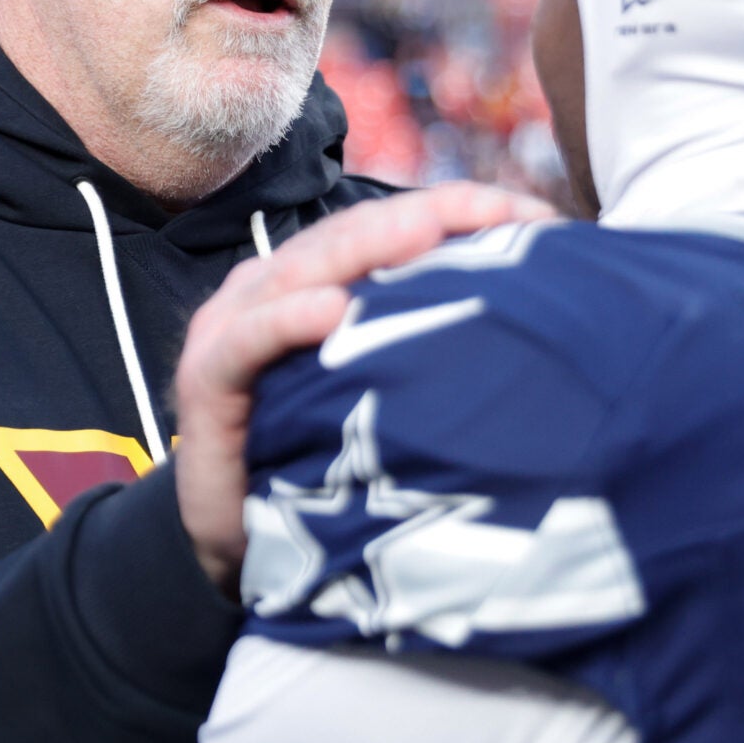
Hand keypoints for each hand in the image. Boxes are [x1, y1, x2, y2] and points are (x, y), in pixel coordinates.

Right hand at [174, 184, 555, 590]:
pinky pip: (250, 340)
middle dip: (431, 215)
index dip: (459, 208)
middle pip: (357, 231)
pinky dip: (289, 320)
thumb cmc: (314, 455)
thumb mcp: (381, 390)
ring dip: (369, 246)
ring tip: (431, 232)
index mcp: (317, 277)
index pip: (393, 222)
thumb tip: (535, 319)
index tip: (537, 217)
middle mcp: (275, 285)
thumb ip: (426, 345)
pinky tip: (332, 311)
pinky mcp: (206, 377)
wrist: (230, 534)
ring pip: (307, 268)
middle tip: (503, 214)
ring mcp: (233, 325)